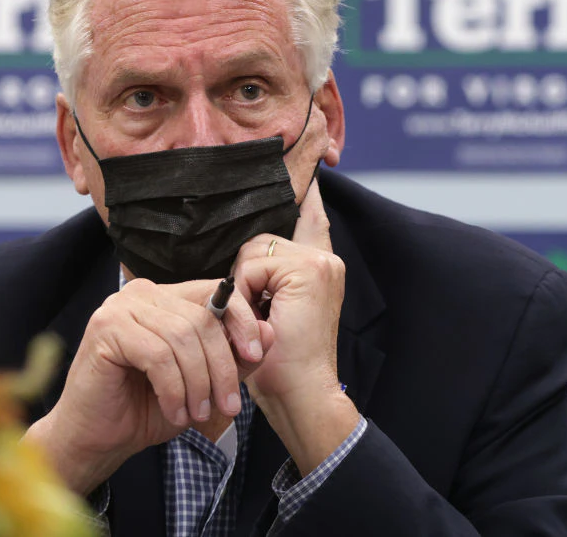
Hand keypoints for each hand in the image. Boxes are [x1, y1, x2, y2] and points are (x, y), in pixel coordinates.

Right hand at [25, 277, 273, 493]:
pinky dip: (174, 389)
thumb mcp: (203, 382)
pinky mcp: (105, 329)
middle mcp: (142, 293)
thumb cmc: (147, 407)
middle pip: (201, 319)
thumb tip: (270, 333)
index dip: (242, 322)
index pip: (215, 294)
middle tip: (229, 405)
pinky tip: (175, 411)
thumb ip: (234, 356)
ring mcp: (120, 308)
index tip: (256, 356)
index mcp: (166, 297)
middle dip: (222, 366)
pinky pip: (158, 355)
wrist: (97, 438)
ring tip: (200, 414)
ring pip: (182, 338)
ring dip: (198, 383)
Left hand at [234, 179, 358, 473]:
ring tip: (256, 322)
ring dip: (242, 289)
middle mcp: (324, 260)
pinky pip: (251, 266)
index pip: (312, 220)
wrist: (301, 395)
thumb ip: (267, 283)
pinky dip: (244, 294)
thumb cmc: (280, 366)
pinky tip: (258, 319)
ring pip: (252, 253)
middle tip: (254, 315)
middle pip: (259, 242)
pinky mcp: (308, 269)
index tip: (317, 173)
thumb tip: (244, 259)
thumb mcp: (271, 316)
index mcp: (320, 268)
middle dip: (244, 276)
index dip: (311, 199)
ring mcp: (319, 262)